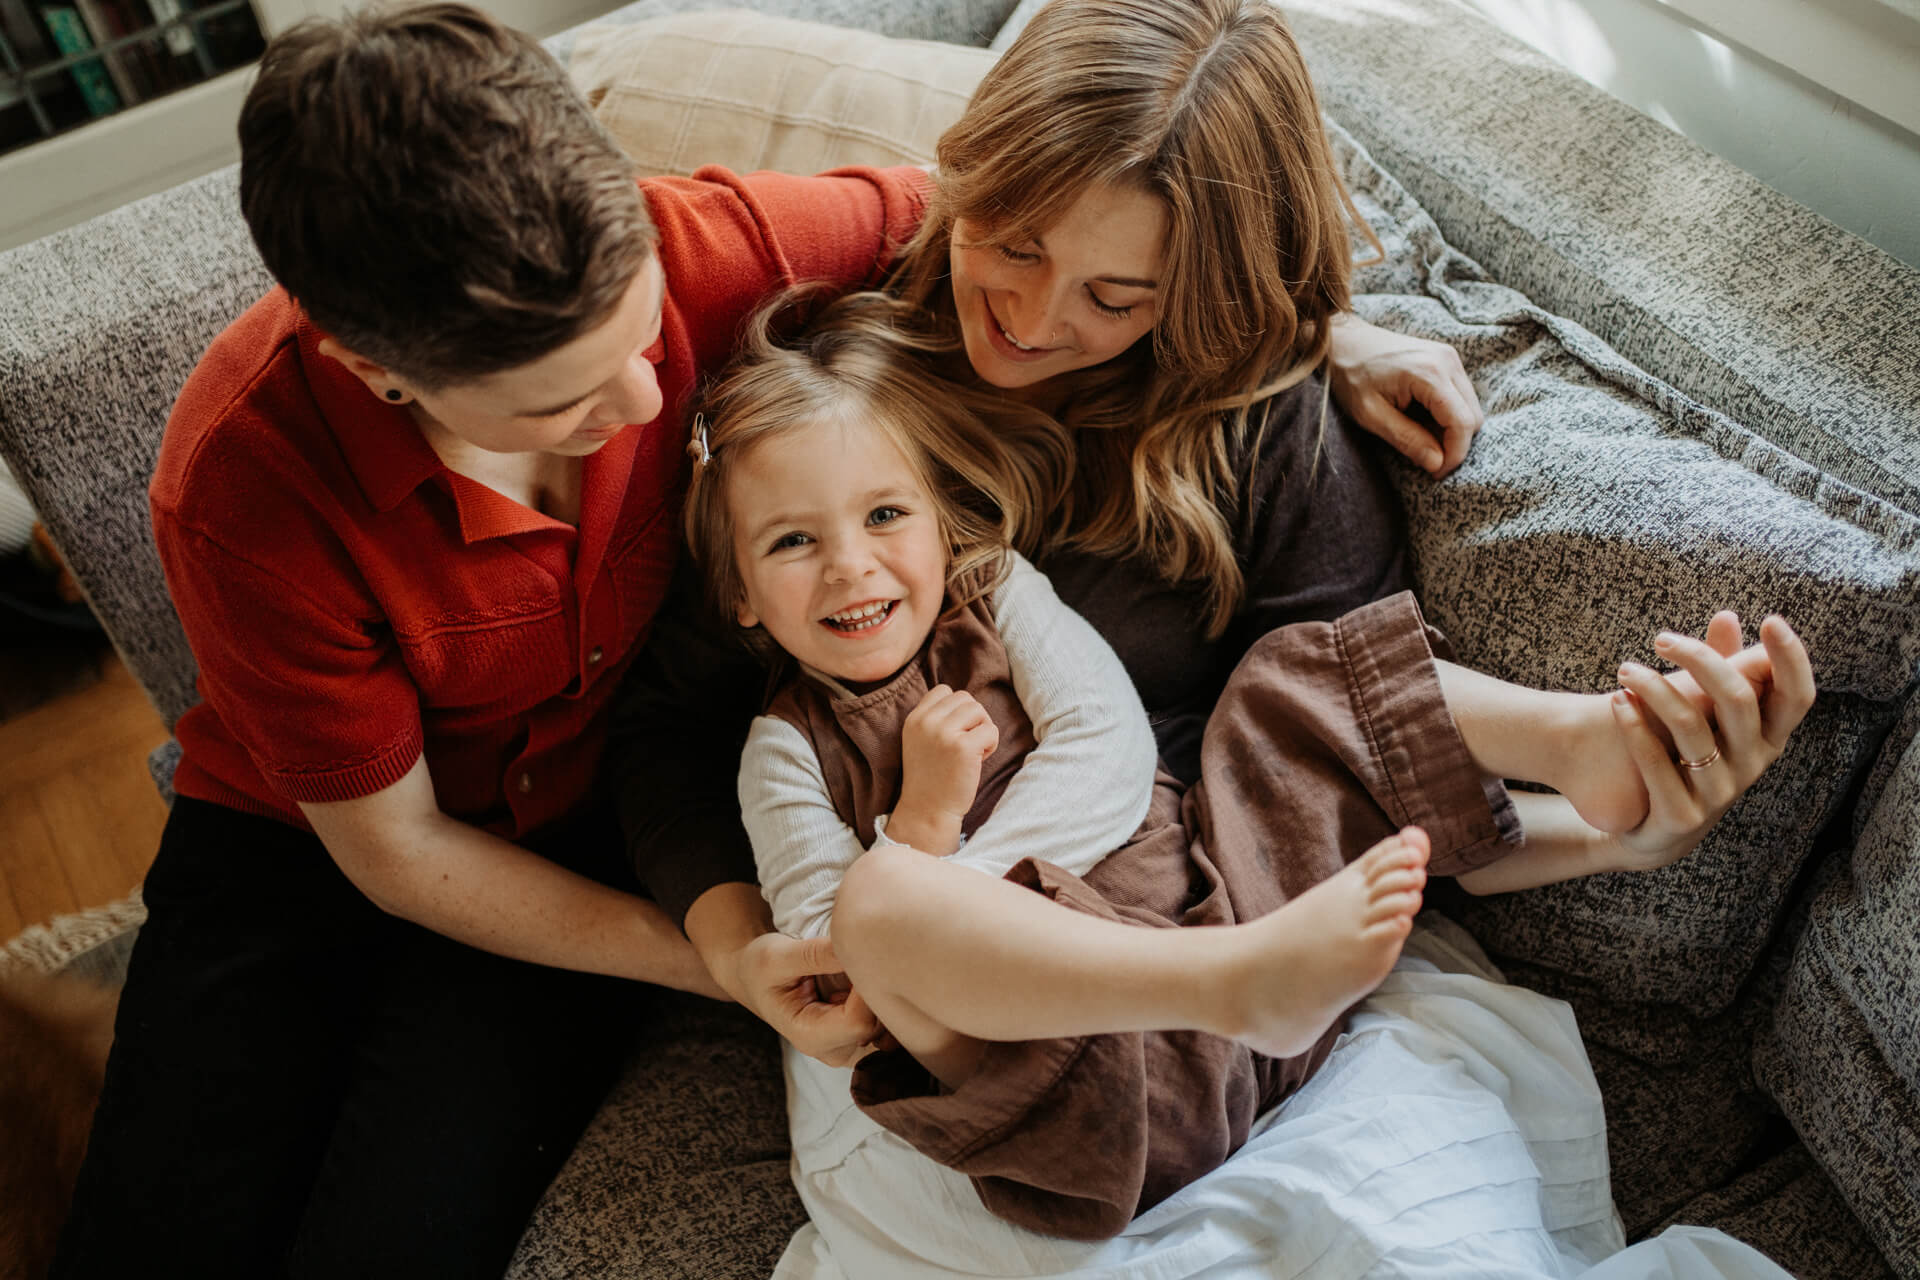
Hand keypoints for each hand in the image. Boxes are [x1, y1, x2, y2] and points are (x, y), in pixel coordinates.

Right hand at [731, 930, 881, 1066]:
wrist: (757, 979)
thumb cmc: (762, 968)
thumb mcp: (777, 956)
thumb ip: (815, 955)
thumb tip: (855, 946)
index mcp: (810, 1037)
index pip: (860, 1022)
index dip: (867, 988)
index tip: (861, 955)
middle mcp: (835, 1050)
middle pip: (879, 1025)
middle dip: (879, 987)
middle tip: (866, 953)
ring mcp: (852, 1044)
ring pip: (889, 1021)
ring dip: (883, 988)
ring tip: (861, 962)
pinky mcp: (864, 1033)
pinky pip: (890, 1015)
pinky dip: (884, 991)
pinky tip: (866, 972)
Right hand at [893, 684, 996, 852]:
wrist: (928, 811)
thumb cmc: (932, 778)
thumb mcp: (921, 741)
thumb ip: (936, 719)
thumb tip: (967, 702)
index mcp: (914, 719)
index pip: (944, 691)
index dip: (956, 710)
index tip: (954, 733)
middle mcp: (926, 722)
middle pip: (965, 699)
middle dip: (972, 720)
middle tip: (965, 746)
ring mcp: (944, 733)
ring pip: (979, 710)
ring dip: (982, 730)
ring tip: (972, 753)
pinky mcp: (963, 747)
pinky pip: (991, 730)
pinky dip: (991, 745)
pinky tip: (977, 761)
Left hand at [1327, 313, 1481, 476]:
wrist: (1344, 341)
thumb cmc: (1350, 375)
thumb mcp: (1371, 414)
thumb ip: (1406, 439)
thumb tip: (1437, 463)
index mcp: (1431, 373)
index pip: (1463, 423)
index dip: (1454, 455)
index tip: (1435, 472)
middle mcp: (1448, 361)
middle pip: (1473, 417)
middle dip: (1454, 444)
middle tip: (1424, 457)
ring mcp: (1450, 358)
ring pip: (1470, 408)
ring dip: (1451, 430)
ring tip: (1418, 436)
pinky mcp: (1446, 360)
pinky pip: (1460, 397)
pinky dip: (1447, 415)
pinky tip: (1421, 419)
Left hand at [1607, 613, 1815, 871]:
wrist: (1656, 832)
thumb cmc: (1689, 761)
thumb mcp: (1710, 718)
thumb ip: (1721, 668)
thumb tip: (1727, 615)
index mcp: (1768, 738)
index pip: (1797, 696)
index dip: (1793, 659)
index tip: (1771, 620)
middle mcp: (1752, 765)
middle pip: (1739, 699)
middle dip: (1700, 660)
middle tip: (1661, 638)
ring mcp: (1719, 793)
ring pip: (1690, 726)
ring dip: (1654, 688)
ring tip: (1625, 670)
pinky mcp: (1683, 814)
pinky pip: (1656, 763)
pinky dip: (1634, 726)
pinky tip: (1616, 700)